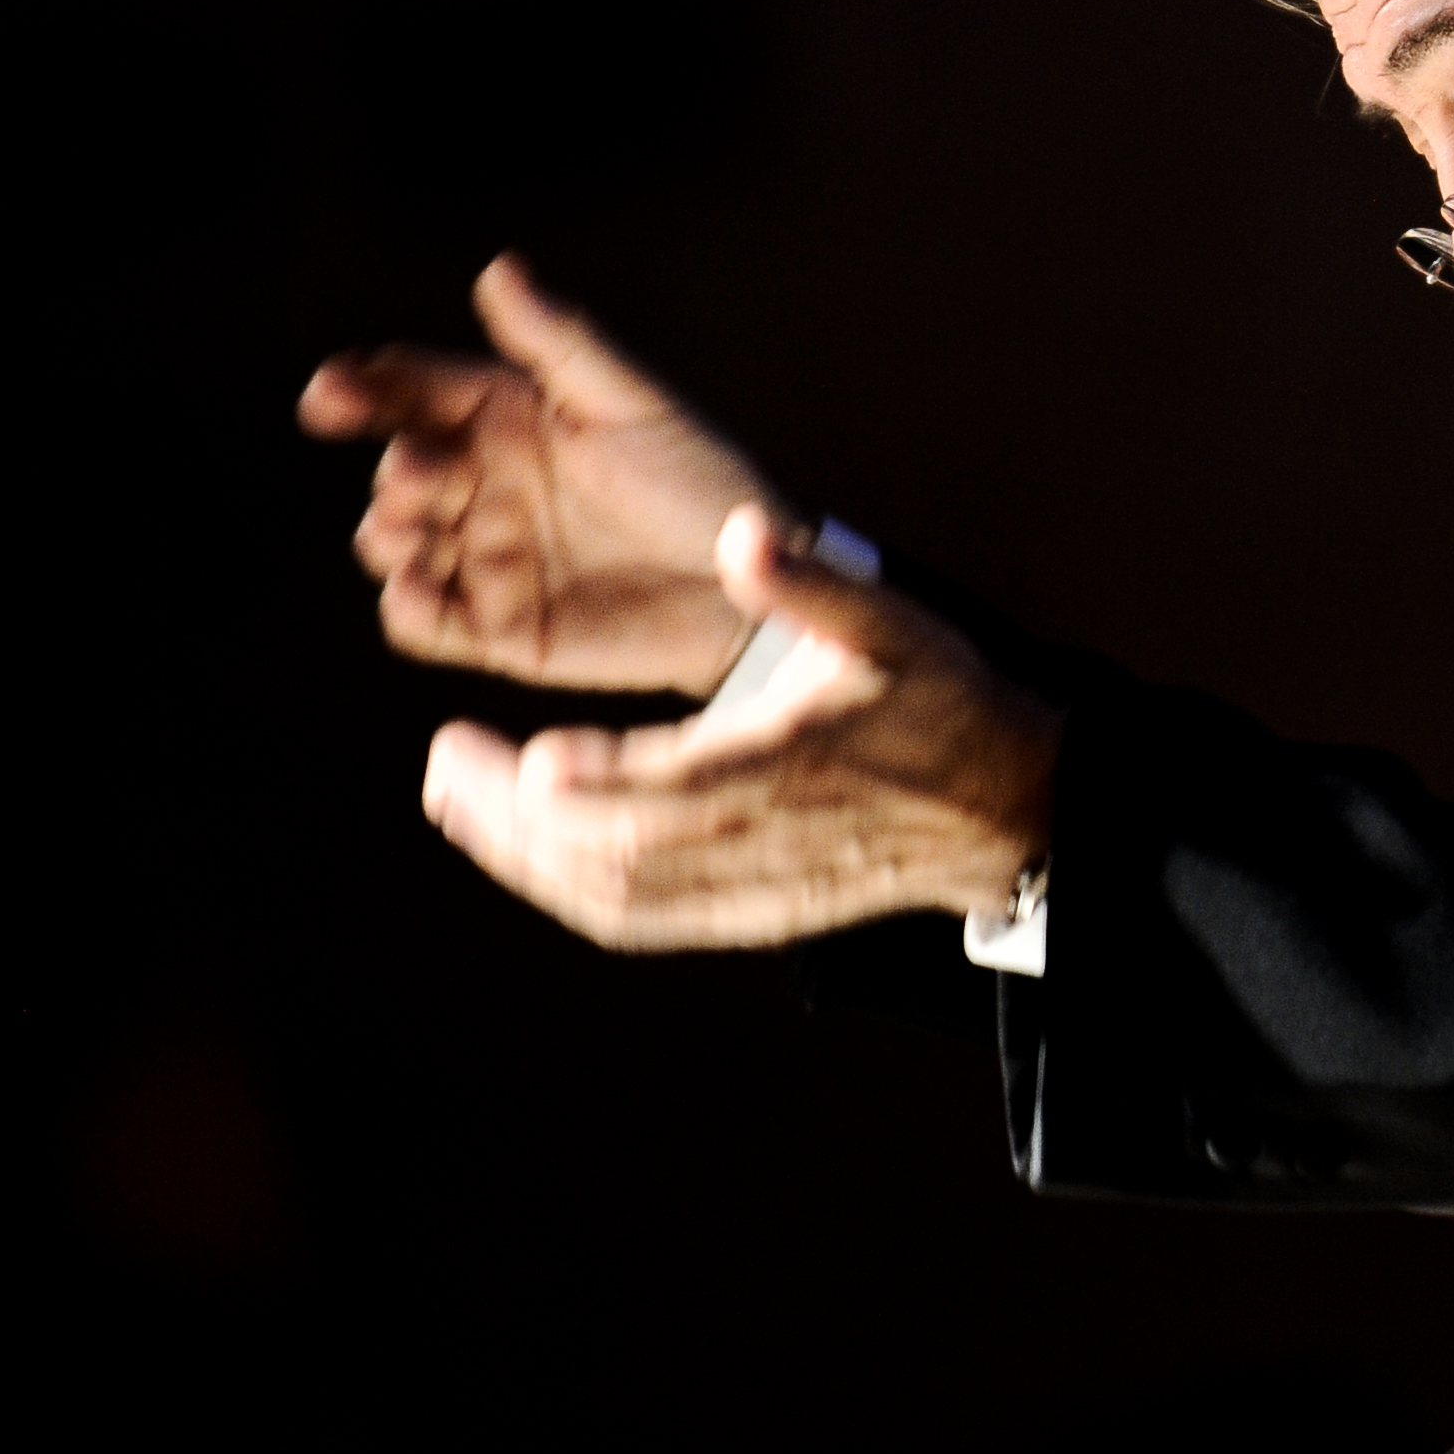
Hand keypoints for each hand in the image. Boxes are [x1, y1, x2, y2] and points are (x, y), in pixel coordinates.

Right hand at [304, 255, 782, 694]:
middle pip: (402, 467)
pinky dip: (408, 608)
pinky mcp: (500, 628)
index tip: (330, 392)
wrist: (751, 584)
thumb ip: (562, 344)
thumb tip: (498, 267)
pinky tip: (413, 591)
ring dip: (387, 534)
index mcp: (507, 418)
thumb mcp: (634, 405)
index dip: (364, 387)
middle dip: (397, 470)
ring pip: (397, 543)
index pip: (415, 392)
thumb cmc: (700, 480)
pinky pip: (426, 621)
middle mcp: (483, 485)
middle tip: (418, 474)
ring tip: (407, 526)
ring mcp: (485, 557)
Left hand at [421, 508, 1059, 947]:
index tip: (528, 755)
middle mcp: (768, 837)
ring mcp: (756, 886)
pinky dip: (565, 891)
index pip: (687, 784)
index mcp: (798, 760)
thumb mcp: (895, 622)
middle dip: (518, 818)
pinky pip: (640, 920)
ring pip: (618, 895)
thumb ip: (811, 583)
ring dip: (524, 858)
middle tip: (447, 763)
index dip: (605, 780)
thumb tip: (739, 533)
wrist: (1006, 807)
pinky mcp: (752, 914)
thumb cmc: (943, 699)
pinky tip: (517, 850)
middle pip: (622, 853)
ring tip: (457, 799)